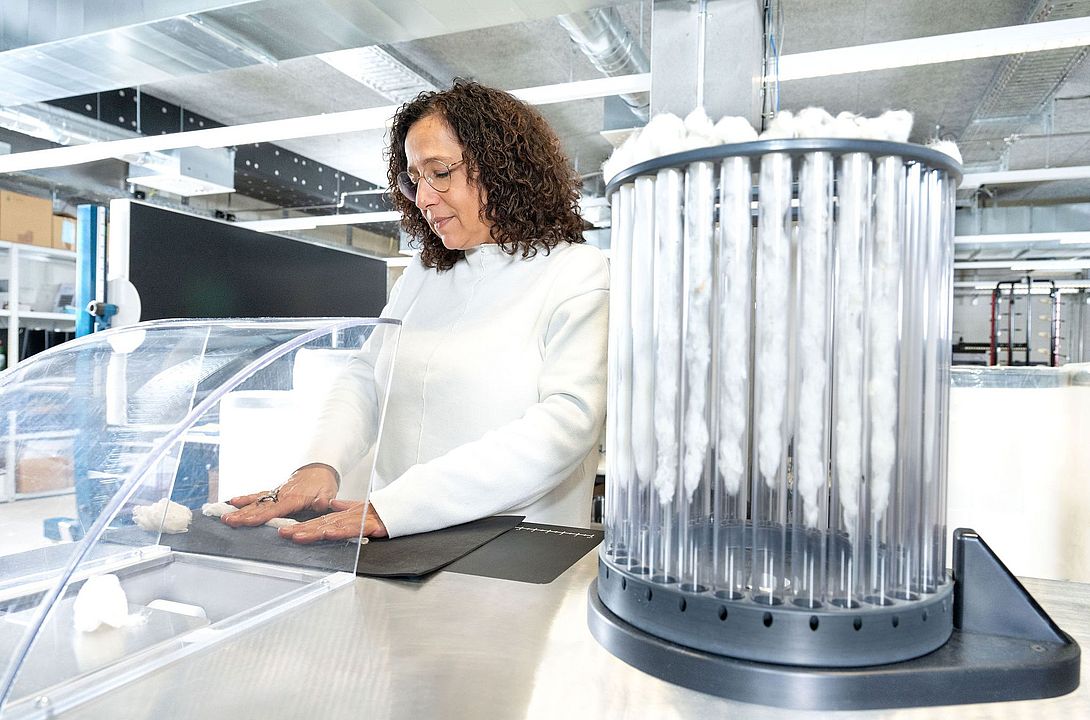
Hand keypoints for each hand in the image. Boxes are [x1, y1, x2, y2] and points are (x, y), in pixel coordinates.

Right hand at [222, 464, 337, 527]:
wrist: (319, 468)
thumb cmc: (323, 483)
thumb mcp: (328, 491)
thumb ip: (324, 499)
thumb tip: (321, 504)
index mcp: (294, 497)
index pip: (275, 509)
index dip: (261, 516)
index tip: (248, 522)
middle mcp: (281, 495)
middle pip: (260, 507)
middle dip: (243, 515)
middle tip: (227, 521)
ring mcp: (276, 493)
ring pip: (255, 502)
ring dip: (240, 509)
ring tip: (224, 516)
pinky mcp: (273, 492)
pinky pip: (257, 496)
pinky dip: (244, 499)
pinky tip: (232, 502)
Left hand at [277, 500, 387, 543]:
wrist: (404, 506)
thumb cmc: (384, 510)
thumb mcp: (361, 508)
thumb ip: (346, 506)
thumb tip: (332, 504)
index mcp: (345, 516)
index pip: (320, 521)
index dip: (303, 526)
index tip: (286, 531)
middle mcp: (349, 517)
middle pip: (321, 524)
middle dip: (302, 529)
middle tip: (283, 534)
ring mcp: (359, 521)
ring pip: (333, 526)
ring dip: (314, 531)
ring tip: (298, 535)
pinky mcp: (371, 526)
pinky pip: (354, 530)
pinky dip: (341, 531)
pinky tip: (328, 534)